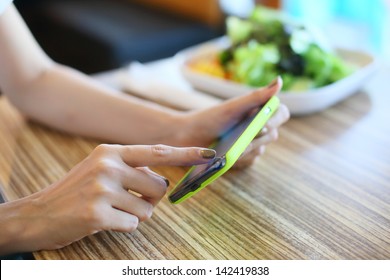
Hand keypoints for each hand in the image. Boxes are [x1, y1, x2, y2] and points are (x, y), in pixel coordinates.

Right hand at [3, 144, 214, 252]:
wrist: (39, 213)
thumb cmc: (77, 191)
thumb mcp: (101, 168)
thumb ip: (132, 168)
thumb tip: (162, 178)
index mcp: (111, 152)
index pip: (157, 151)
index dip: (187, 154)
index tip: (210, 155)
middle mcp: (108, 166)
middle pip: (159, 186)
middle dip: (151, 198)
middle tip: (127, 200)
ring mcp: (102, 189)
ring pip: (148, 209)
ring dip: (135, 214)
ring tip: (111, 210)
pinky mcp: (97, 214)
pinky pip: (133, 224)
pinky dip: (123, 226)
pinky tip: (103, 221)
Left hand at [178, 77, 289, 167]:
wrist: (187, 138)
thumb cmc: (209, 119)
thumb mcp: (232, 107)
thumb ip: (256, 96)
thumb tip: (280, 81)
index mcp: (256, 110)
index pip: (281, 113)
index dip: (276, 119)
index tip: (262, 124)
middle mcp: (256, 126)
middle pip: (272, 134)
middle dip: (255, 137)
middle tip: (238, 138)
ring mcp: (250, 143)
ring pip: (260, 150)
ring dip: (245, 149)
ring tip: (226, 146)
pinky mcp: (242, 157)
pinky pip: (250, 162)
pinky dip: (239, 159)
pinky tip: (226, 155)